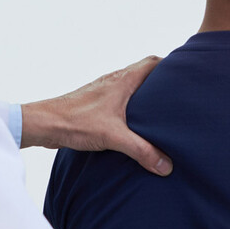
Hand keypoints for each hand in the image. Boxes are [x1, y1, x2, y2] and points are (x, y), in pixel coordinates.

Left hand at [21, 56, 172, 175]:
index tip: (186, 76)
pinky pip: (119, 97)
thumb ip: (142, 150)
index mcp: (123, 80)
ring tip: (159, 111)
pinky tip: (133, 122)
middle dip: (162, 82)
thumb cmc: (74, 122)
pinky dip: (131, 104)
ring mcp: (103, 90)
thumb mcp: (114, 137)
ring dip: (145, 93)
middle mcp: (114, 80)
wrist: (43, 124)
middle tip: (177, 96)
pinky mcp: (94, 102)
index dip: (171, 66)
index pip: (154, 62)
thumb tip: (166, 165)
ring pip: (131, 85)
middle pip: (145, 72)